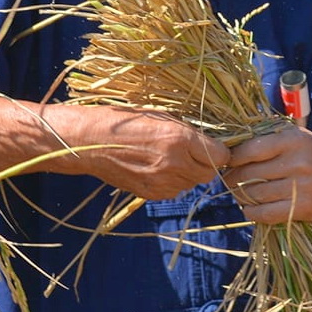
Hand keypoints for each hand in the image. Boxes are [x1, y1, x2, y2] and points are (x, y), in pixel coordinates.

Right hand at [51, 105, 231, 200]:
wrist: (91, 142)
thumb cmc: (128, 122)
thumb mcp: (164, 118)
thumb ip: (190, 133)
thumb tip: (212, 144)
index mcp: (180, 139)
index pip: (220, 156)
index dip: (220, 152)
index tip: (215, 147)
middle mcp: (174, 163)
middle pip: (209, 174)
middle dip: (207, 165)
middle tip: (196, 154)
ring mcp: (161, 181)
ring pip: (191, 184)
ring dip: (189, 174)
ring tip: (172, 159)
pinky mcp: (150, 194)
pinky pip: (173, 191)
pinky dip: (173, 182)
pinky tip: (159, 168)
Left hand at [223, 126, 311, 223]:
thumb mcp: (301, 138)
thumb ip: (271, 140)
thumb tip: (231, 149)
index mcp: (294, 140)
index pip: (249, 149)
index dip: (232, 158)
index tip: (227, 162)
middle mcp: (298, 161)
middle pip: (248, 174)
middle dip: (232, 178)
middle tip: (229, 180)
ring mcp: (301, 186)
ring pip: (254, 194)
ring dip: (240, 196)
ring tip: (240, 194)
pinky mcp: (303, 208)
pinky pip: (265, 213)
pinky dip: (252, 212)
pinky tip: (251, 208)